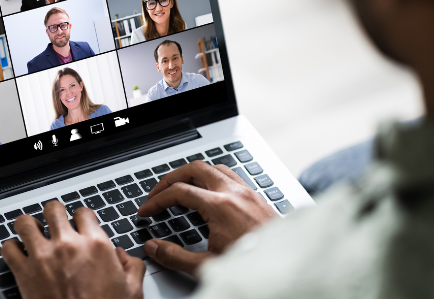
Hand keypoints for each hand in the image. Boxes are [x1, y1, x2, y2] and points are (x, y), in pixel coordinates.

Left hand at [1, 201, 145, 298]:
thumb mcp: (132, 291)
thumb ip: (131, 267)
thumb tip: (123, 256)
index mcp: (96, 245)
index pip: (83, 212)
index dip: (81, 218)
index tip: (78, 225)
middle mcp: (68, 245)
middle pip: (53, 209)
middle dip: (53, 215)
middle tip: (54, 224)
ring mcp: (43, 257)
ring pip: (26, 222)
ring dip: (29, 226)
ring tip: (32, 233)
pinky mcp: (24, 273)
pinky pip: (8, 248)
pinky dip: (11, 248)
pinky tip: (18, 253)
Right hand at [137, 161, 276, 274]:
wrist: (286, 266)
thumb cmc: (254, 266)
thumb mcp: (208, 266)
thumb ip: (176, 256)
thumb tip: (153, 247)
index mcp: (220, 207)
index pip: (179, 192)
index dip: (157, 200)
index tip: (147, 210)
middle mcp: (234, 193)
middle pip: (194, 169)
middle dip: (171, 178)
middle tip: (158, 192)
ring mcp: (247, 192)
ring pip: (213, 167)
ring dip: (192, 174)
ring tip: (180, 187)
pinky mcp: (256, 196)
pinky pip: (230, 174)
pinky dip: (212, 177)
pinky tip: (208, 190)